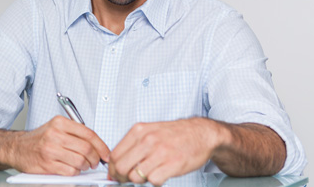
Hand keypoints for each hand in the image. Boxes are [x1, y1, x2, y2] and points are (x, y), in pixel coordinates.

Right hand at [2, 115, 110, 175]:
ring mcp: (50, 150)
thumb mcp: (55, 128)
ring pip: (80, 161)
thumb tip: (97, 145)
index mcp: (59, 123)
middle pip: (86, 148)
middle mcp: (55, 135)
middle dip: (95, 158)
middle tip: (95, 162)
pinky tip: (72, 169)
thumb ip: (75, 133)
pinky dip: (75, 173)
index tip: (105, 154)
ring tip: (83, 166)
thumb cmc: (38, 139)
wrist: (17, 148)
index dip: (101, 146)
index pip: (89, 134)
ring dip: (85, 166)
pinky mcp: (47, 164)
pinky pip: (70, 171)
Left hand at [107, 118, 225, 185]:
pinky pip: (153, 180)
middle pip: (121, 167)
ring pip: (135, 176)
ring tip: (149, 173)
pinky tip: (161, 174)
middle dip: (122, 178)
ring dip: (140, 180)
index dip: (112, 169)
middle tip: (128, 180)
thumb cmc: (175, 134)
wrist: (201, 133)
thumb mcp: (149, 131)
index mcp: (138, 131)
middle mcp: (147, 140)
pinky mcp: (173, 163)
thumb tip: (116, 163)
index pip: (114, 155)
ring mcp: (160, 152)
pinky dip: (156, 181)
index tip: (114, 175)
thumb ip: (133, 146)